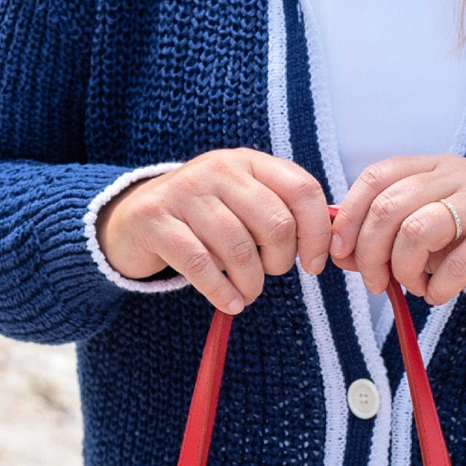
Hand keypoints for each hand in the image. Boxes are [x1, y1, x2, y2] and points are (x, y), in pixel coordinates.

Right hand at [98, 150, 331, 314]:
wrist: (133, 217)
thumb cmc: (203, 219)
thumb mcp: (243, 203)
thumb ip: (283, 213)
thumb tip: (332, 243)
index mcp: (249, 162)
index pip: (302, 190)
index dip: (318, 232)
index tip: (315, 264)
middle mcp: (218, 169)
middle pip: (275, 223)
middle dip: (281, 261)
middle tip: (270, 274)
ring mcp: (184, 191)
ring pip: (239, 247)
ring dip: (251, 282)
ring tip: (247, 293)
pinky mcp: (155, 219)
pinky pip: (199, 264)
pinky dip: (221, 291)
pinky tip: (230, 303)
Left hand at [329, 157, 465, 306]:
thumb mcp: (427, 235)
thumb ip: (384, 239)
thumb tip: (339, 252)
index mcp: (434, 167)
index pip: (377, 176)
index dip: (351, 215)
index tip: (340, 250)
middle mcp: (458, 174)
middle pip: (390, 205)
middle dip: (371, 252)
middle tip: (374, 283)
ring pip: (419, 229)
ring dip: (404, 269)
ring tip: (412, 286)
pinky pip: (459, 261)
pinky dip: (439, 287)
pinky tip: (438, 294)